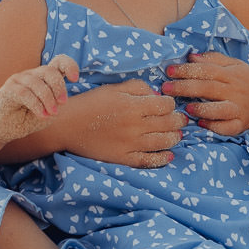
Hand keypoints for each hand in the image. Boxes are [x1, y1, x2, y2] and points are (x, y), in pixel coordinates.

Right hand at [0, 55, 78, 142]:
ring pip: (37, 83)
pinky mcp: (8, 89)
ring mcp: (19, 80)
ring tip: (52, 113)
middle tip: (63, 102)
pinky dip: (36, 105)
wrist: (6, 129)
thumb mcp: (49, 111)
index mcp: (44, 78)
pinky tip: (42, 114)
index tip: (74, 79)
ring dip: (48, 99)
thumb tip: (61, 97)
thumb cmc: (29, 118)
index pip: (59, 62)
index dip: (69, 65)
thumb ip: (57, 102)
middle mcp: (32, 75)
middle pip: (49, 71)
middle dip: (59, 87)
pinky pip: (24, 93)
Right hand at [58, 80, 186, 167]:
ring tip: (177, 135)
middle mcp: (134, 125)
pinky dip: (161, 159)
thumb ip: (137, 88)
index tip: (169, 105)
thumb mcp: (114, 88)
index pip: (165, 105)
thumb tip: (157, 95)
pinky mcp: (122, 158)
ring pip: (162, 142)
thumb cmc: (90, 103)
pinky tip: (168, 155)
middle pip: (168, 124)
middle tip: (181, 120)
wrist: (67, 125)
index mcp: (133, 105)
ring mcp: (129, 144)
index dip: (171, 104)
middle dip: (178, 121)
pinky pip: (148, 161)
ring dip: (174, 138)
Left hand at [162, 51, 248, 135]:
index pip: (206, 70)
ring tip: (186, 108)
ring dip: (203, 108)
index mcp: (230, 74)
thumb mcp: (235, 65)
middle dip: (185, 87)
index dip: (187, 70)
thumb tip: (191, 56)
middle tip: (165, 88)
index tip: (168, 71)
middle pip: (208, 88)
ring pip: (220, 109)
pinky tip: (201, 123)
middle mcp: (235, 91)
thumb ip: (214, 60)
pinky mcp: (241, 124)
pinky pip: (228, 127)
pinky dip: (215, 126)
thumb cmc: (247, 80)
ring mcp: (239, 109)